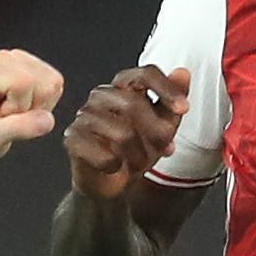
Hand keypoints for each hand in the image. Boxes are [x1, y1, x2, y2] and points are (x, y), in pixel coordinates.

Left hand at [0, 49, 64, 162]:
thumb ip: (18, 129)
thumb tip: (46, 120)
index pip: (25, 83)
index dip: (21, 108)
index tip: (4, 116)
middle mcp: (2, 60)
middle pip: (44, 82)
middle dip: (33, 107)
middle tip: (11, 116)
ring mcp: (19, 60)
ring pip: (53, 82)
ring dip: (40, 105)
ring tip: (16, 112)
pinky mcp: (32, 66)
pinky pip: (55, 83)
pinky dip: (44, 101)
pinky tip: (24, 107)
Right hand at [61, 64, 190, 201]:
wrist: (110, 182)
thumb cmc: (135, 150)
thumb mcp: (163, 128)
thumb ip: (172, 103)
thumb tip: (183, 73)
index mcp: (123, 86)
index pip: (145, 73)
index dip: (166, 90)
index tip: (184, 109)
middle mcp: (101, 96)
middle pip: (133, 104)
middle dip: (155, 132)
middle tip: (163, 149)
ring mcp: (84, 116)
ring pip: (121, 133)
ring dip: (138, 155)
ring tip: (138, 163)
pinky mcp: (72, 139)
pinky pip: (103, 154)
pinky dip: (115, 166)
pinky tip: (114, 167)